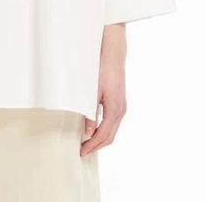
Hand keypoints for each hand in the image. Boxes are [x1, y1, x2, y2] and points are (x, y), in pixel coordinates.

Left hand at [80, 24, 126, 155]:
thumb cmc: (102, 70)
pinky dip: (105, 130)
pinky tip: (95, 130)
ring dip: (101, 139)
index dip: (92, 145)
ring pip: (113, 130)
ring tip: (87, 143)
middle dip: (97, 146)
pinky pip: (113, 123)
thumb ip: (90, 112)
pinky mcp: (120, 103)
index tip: (81, 151)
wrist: (113, 54)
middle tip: (83, 151)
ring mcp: (122, 107)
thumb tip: (88, 130)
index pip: (103, 135)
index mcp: (115, 109)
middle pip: (110, 136)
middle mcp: (121, 111)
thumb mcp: (92, 91)